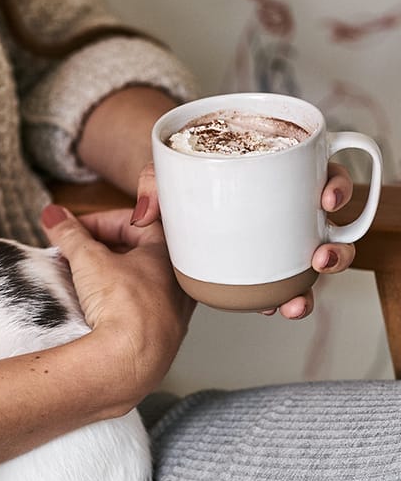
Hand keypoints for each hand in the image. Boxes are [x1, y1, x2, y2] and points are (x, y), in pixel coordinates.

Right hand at [41, 205, 194, 405]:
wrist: (129, 362)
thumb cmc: (124, 308)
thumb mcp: (88, 260)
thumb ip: (69, 234)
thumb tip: (55, 216)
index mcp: (167, 253)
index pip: (134, 221)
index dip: (100, 221)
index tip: (75, 229)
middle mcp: (176, 281)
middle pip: (136, 251)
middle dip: (100, 248)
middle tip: (74, 252)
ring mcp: (170, 311)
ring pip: (137, 282)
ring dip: (108, 275)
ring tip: (80, 280)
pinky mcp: (159, 337)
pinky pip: (137, 310)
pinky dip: (116, 303)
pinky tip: (95, 309)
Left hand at [131, 161, 355, 318]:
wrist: (170, 205)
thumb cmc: (179, 180)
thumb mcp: (166, 172)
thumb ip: (153, 181)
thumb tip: (143, 213)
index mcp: (280, 177)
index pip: (324, 175)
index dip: (337, 186)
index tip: (327, 198)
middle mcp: (289, 211)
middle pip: (331, 229)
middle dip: (336, 249)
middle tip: (319, 256)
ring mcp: (280, 243)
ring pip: (315, 265)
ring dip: (314, 287)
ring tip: (297, 300)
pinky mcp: (264, 269)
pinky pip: (285, 286)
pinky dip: (283, 299)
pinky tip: (272, 309)